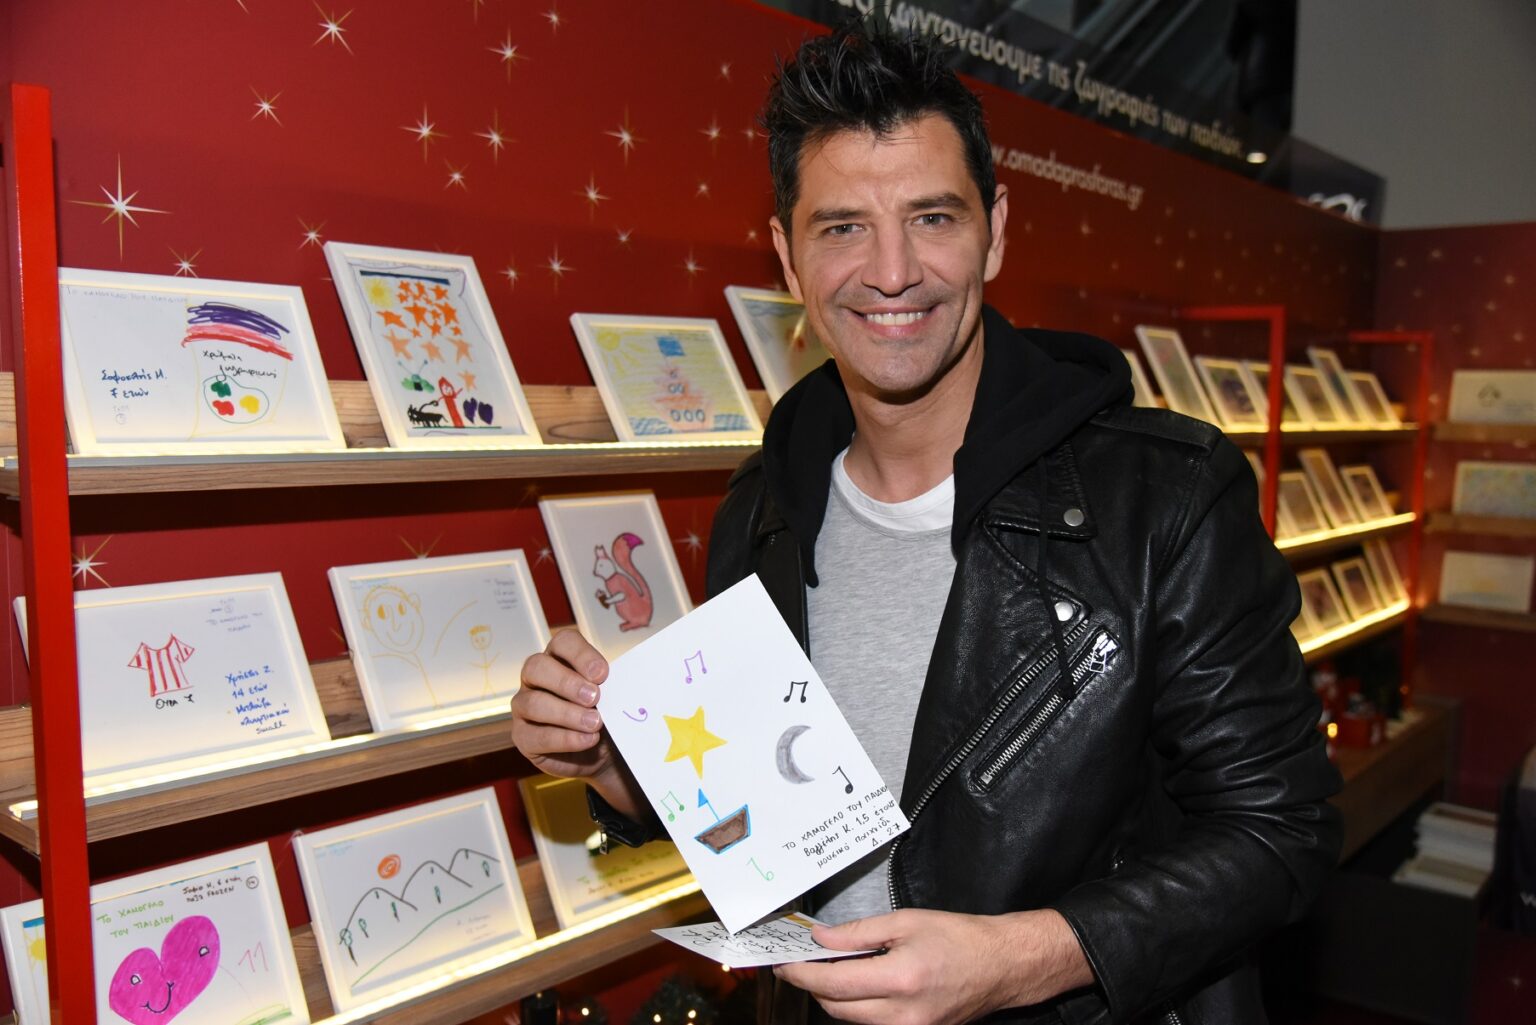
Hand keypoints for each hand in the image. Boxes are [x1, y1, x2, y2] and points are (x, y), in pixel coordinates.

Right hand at [511, 629, 642, 816]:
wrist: (604, 753)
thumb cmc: (607, 714)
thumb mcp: (614, 697)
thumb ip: (613, 686)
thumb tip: (624, 682)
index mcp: (559, 658)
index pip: (563, 642)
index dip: (581, 654)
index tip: (603, 674)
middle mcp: (536, 678)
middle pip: (537, 667)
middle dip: (567, 682)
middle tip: (595, 698)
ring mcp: (524, 706)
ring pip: (533, 703)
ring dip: (567, 714)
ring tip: (595, 724)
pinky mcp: (522, 736)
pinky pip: (535, 736)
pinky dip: (565, 739)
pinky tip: (588, 740)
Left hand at [773, 908, 1092, 1024]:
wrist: (1001, 966)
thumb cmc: (959, 938)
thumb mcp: (907, 922)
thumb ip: (859, 932)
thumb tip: (821, 939)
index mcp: (900, 979)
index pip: (834, 984)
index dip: (802, 974)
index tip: (784, 963)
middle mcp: (903, 1014)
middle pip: (836, 1008)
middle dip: (813, 986)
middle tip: (802, 961)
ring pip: (851, 1021)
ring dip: (834, 997)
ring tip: (830, 969)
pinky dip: (857, 1007)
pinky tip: (857, 985)